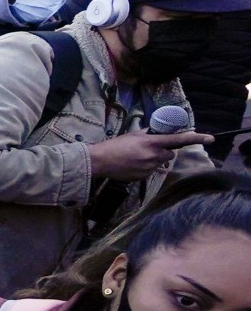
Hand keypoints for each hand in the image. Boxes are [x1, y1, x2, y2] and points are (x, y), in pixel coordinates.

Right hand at [91, 130, 207, 180]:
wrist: (99, 161)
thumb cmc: (115, 145)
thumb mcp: (133, 135)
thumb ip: (149, 134)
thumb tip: (159, 133)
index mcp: (152, 142)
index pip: (179, 139)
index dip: (196, 138)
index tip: (211, 138)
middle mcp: (154, 155)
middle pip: (170, 154)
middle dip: (163, 151)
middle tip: (148, 149)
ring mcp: (149, 168)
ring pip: (160, 163)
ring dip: (154, 160)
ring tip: (136, 158)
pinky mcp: (144, 177)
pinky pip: (151, 171)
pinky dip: (145, 168)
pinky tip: (132, 165)